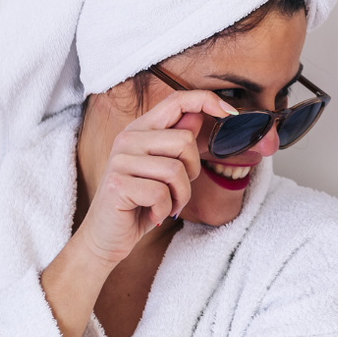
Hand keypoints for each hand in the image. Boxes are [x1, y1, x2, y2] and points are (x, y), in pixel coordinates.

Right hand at [41, 88, 235, 336]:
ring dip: (181, 196)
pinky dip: (166, 210)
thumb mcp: (164, 170)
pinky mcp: (118, 184)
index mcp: (141, 130)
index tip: (230, 113)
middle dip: (192, 172)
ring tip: (167, 204)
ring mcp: (120, 160)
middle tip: (178, 189)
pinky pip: (162, 193)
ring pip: (176, 170)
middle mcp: (127, 139)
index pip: (176, 100)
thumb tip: (198, 115)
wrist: (107, 236)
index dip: (206, 101)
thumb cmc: (140, 202)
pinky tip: (155, 214)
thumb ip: (177, 142)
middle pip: (184, 141)